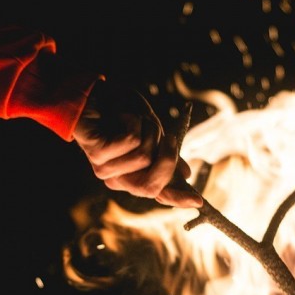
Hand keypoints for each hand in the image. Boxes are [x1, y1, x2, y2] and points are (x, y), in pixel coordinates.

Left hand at [72, 80, 202, 207]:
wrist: (97, 93)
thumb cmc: (124, 113)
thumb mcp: (152, 133)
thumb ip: (165, 154)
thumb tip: (186, 176)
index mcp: (133, 177)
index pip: (158, 193)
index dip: (177, 198)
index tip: (198, 201)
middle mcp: (118, 179)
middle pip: (152, 184)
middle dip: (167, 158)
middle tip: (168, 136)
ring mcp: (105, 169)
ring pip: (144, 156)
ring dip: (147, 129)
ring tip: (133, 119)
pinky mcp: (97, 154)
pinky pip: (131, 140)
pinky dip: (133, 120)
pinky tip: (120, 116)